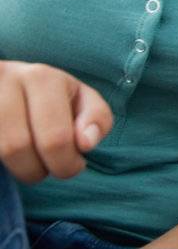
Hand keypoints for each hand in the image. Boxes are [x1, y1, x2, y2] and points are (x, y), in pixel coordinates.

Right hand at [0, 61, 113, 183]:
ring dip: (16, 168)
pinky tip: (9, 156)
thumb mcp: (81, 99)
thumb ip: (96, 118)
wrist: (3, 80)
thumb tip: (85, 143)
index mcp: (42, 78)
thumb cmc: (49, 96)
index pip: (55, 137)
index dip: (66, 164)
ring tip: (27, 164)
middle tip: (45, 170)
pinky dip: (1, 163)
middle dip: (36, 171)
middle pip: (16, 146)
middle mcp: (5, 81)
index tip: (73, 165)